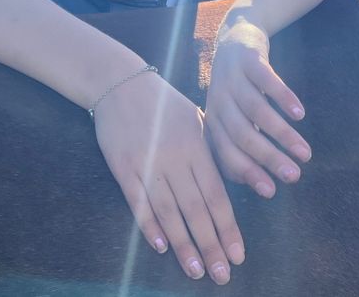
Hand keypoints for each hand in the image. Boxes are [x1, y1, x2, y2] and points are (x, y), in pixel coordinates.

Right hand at [92, 72, 244, 284]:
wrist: (120, 82)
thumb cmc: (163, 104)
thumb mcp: (195, 120)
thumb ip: (209, 152)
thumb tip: (228, 184)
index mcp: (197, 147)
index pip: (217, 195)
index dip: (228, 227)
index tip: (238, 254)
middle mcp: (175, 158)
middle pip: (196, 209)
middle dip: (211, 244)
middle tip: (222, 275)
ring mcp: (147, 163)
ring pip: (169, 210)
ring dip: (184, 243)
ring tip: (196, 270)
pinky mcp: (122, 166)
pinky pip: (138, 200)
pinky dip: (150, 224)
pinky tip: (162, 246)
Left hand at [205, 18, 310, 198]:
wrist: (235, 38)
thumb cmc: (237, 88)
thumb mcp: (232, 116)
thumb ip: (242, 147)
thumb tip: (262, 186)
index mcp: (214, 121)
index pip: (227, 153)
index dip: (248, 173)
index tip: (272, 192)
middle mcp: (219, 101)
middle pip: (242, 135)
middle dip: (268, 158)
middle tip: (294, 175)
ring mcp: (233, 79)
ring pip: (256, 111)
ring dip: (281, 134)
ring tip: (305, 153)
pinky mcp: (249, 59)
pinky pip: (266, 80)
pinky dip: (283, 98)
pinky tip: (301, 114)